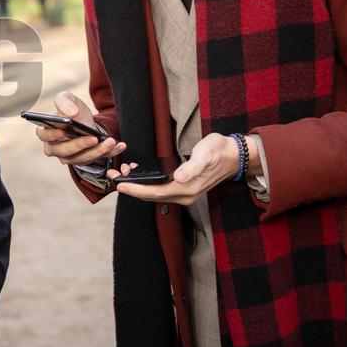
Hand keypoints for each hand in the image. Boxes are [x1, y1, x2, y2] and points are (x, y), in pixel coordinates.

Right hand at [35, 92, 125, 165]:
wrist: (85, 120)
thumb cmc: (71, 109)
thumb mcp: (67, 98)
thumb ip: (64, 101)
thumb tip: (70, 114)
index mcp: (46, 132)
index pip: (45, 135)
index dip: (52, 135)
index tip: (63, 131)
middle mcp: (55, 148)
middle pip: (64, 151)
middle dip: (80, 145)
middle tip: (94, 138)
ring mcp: (70, 157)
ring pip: (82, 159)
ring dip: (98, 151)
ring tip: (111, 141)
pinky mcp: (85, 160)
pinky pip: (97, 159)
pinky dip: (110, 153)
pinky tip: (120, 146)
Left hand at [107, 133, 252, 204]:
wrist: (234, 155)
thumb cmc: (219, 151)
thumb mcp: (205, 154)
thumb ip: (192, 167)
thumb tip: (179, 178)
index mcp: (187, 189)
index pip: (155, 193)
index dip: (136, 190)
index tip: (119, 185)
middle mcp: (184, 195)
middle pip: (151, 195)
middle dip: (130, 187)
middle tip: (112, 176)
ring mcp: (184, 193)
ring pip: (154, 193)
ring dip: (137, 186)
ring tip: (121, 172)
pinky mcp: (183, 188)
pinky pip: (160, 190)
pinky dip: (146, 184)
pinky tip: (137, 173)